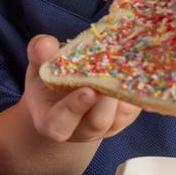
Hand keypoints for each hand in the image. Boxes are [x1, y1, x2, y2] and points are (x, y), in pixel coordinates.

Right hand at [20, 35, 139, 142]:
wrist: (68, 88)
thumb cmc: (50, 77)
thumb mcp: (39, 64)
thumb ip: (39, 53)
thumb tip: (47, 44)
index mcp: (52, 122)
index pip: (59, 125)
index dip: (73, 109)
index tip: (87, 91)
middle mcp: (80, 130)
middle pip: (97, 124)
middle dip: (106, 103)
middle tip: (113, 79)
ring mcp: (105, 127)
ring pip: (120, 117)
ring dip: (125, 95)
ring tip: (127, 70)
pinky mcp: (124, 117)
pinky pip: (135, 108)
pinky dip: (137, 89)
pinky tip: (136, 69)